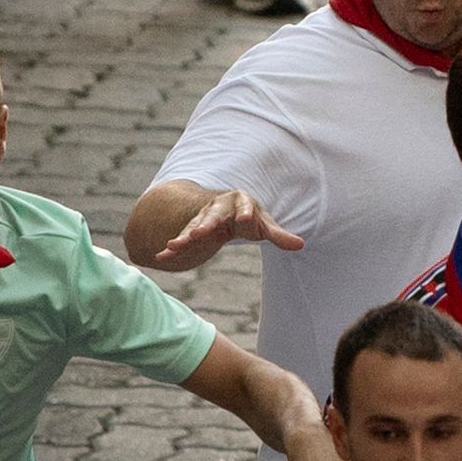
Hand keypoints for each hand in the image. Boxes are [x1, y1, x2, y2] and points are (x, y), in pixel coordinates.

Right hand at [157, 189, 303, 265]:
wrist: (223, 210)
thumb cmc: (249, 218)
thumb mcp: (263, 226)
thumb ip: (278, 235)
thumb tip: (300, 244)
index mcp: (242, 203)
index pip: (245, 207)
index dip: (246, 213)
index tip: (245, 219)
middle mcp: (220, 208)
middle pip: (214, 215)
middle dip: (206, 223)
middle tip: (199, 233)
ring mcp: (203, 219)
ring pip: (193, 227)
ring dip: (184, 236)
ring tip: (174, 246)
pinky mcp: (191, 230)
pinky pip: (181, 239)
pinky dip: (171, 248)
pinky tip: (161, 257)